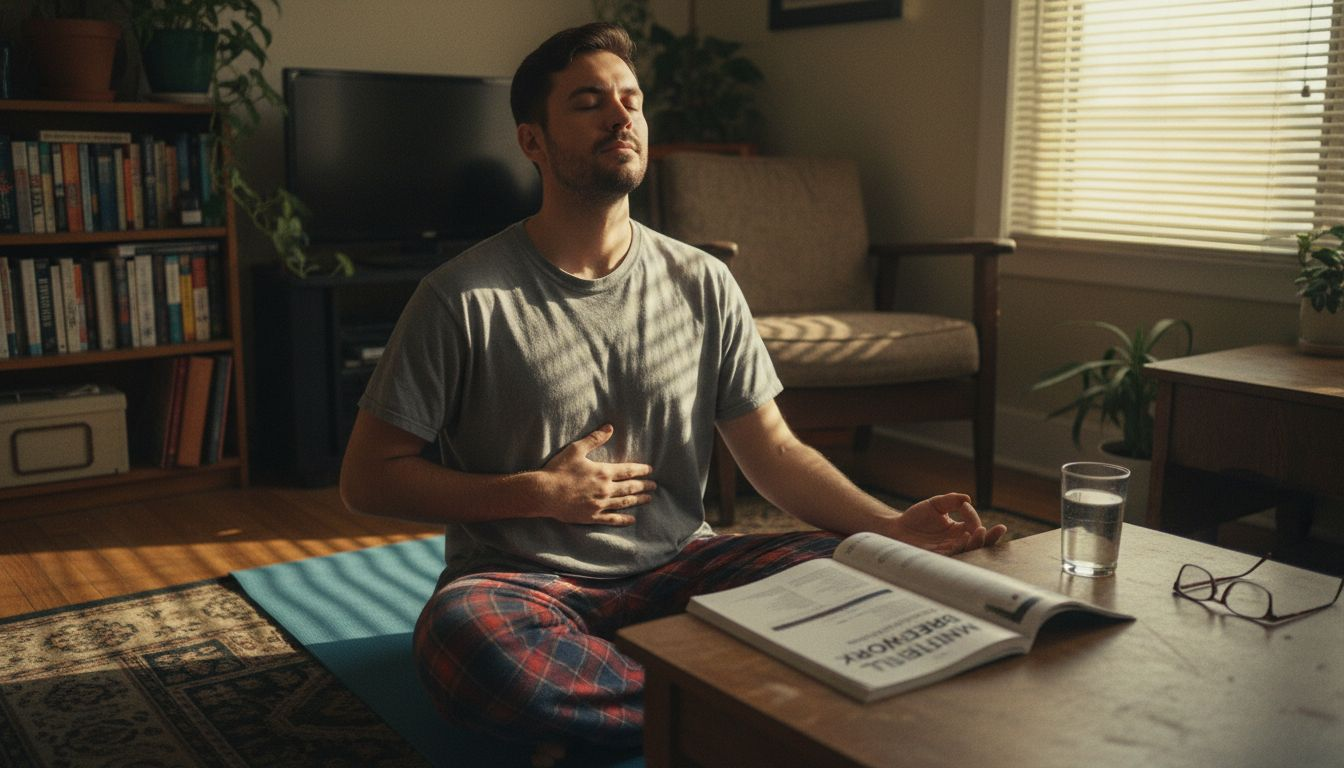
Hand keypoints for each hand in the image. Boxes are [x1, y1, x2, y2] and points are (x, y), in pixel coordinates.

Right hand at [535, 424, 655, 525]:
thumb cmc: (558, 470)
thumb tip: (610, 428)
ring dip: (638, 500)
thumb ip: (594, 439)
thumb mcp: (576, 449)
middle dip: (643, 486)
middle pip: (630, 487)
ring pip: (624, 502)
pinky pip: (612, 519)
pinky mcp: (592, 516)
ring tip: (648, 499)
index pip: (628, 471)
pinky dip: (623, 519)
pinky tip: (632, 519)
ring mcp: (600, 505)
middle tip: (654, 486)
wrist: (544, 493)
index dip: (641, 470)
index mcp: (603, 472)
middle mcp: (605, 489)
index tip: (650, 470)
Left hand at [880, 493, 1005, 554]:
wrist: (895, 528)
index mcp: (959, 530)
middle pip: (979, 543)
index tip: (964, 506)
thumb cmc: (916, 517)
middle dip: (990, 538)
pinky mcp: (937, 557)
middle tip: (998, 530)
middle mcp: (956, 542)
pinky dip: (959, 547)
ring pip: (968, 550)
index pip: (974, 524)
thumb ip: (950, 500)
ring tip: (980, 532)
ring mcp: (948, 550)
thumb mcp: (935, 504)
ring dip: (976, 542)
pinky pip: (952, 555)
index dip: (972, 515)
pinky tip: (964, 539)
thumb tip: (968, 499)